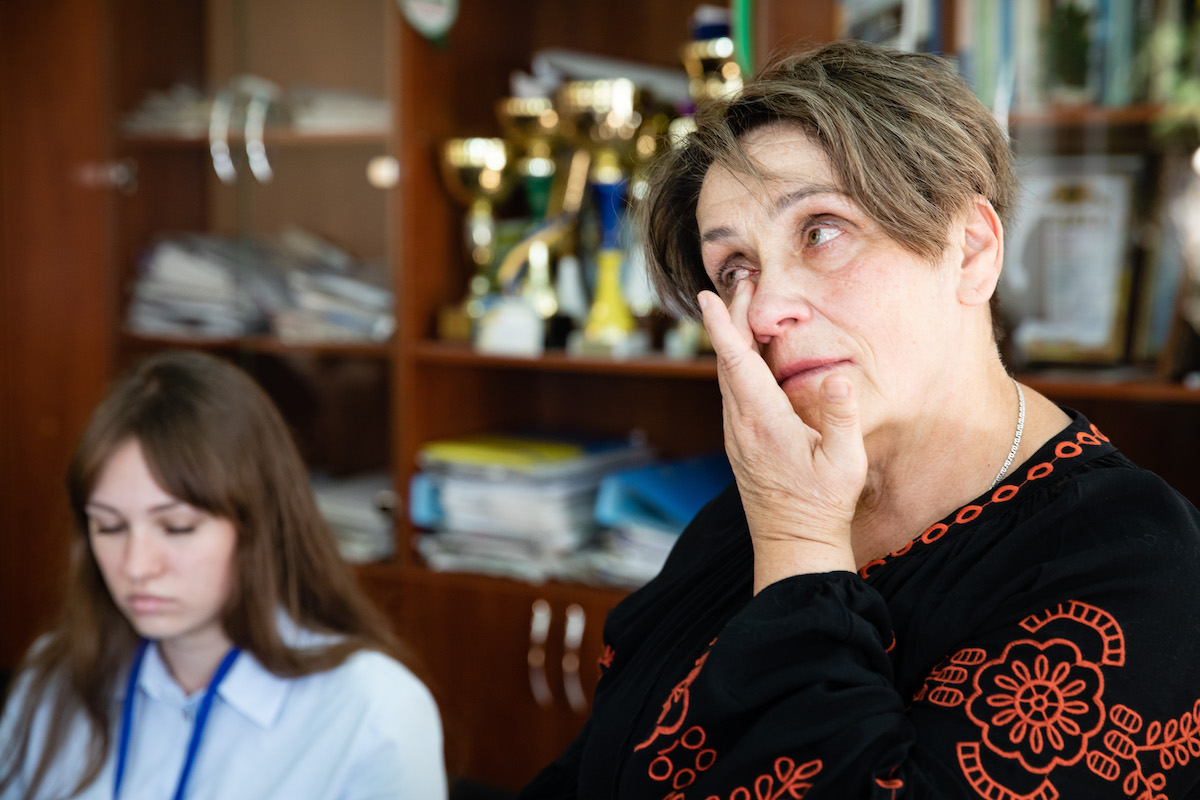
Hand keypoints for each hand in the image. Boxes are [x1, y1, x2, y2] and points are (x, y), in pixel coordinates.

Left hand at [698, 283, 867, 591]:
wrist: (792, 542)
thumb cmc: (821, 504)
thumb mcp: (845, 463)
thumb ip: (842, 418)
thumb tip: (841, 376)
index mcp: (762, 422)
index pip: (737, 364)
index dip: (724, 327)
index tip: (711, 297)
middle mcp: (740, 424)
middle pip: (728, 361)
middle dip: (732, 318)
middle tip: (743, 280)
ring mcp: (735, 433)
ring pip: (727, 375)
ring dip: (733, 338)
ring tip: (745, 302)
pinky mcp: (739, 439)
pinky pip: (733, 390)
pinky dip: (737, 361)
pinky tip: (750, 350)